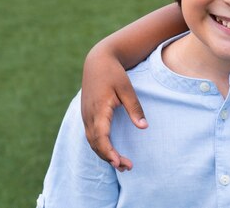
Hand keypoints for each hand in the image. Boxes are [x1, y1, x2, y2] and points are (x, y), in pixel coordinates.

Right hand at [81, 49, 147, 170]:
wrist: (97, 61)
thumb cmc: (114, 74)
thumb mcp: (127, 89)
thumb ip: (135, 108)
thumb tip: (144, 127)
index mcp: (98, 109)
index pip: (101, 137)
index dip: (108, 152)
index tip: (118, 163)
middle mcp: (89, 115)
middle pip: (96, 144)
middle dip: (109, 158)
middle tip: (127, 167)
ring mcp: (86, 116)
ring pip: (92, 142)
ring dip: (105, 154)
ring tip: (122, 165)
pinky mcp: (87, 115)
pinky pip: (91, 136)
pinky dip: (100, 147)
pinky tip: (111, 153)